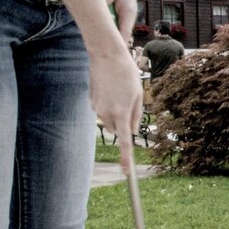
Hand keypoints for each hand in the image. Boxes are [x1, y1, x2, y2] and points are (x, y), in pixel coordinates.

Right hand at [89, 50, 142, 173]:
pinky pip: (102, 110)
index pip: (124, 142)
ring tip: (119, 92)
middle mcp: (107, 114)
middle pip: (116, 130)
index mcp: (122, 113)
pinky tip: (110, 88)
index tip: (126, 172)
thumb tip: (131, 132)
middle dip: (123, 124)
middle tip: (129, 102)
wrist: (106, 55)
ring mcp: (97, 108)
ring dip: (115, 113)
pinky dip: (107, 104)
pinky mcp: (91, 102)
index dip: (125, 159)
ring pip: (109, 121)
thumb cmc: (127, 74)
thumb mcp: (138, 94)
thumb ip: (136, 115)